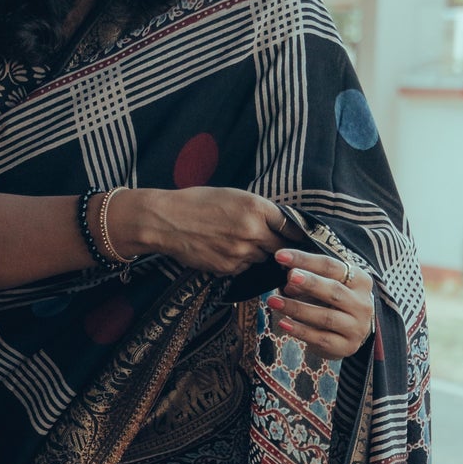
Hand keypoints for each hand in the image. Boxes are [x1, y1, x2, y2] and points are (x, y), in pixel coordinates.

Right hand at [109, 186, 287, 274]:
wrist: (166, 221)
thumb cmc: (197, 202)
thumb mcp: (232, 195)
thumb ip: (258, 209)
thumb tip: (278, 223)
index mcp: (256, 207)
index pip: (290, 226)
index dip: (294, 233)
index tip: (297, 237)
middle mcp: (253, 231)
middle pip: (280, 247)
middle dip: (277, 246)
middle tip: (270, 243)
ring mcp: (241, 253)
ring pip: (261, 258)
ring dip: (256, 253)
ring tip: (235, 241)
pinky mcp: (228, 268)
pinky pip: (243, 268)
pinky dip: (239, 261)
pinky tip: (222, 249)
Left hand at [270, 246, 373, 358]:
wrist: (352, 332)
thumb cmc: (335, 302)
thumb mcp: (325, 285)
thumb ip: (308, 279)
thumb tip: (288, 279)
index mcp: (360, 280)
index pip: (331, 266)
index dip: (305, 260)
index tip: (281, 256)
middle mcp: (362, 303)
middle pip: (334, 290)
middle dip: (310, 282)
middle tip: (289, 276)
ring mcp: (356, 327)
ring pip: (325, 317)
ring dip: (297, 308)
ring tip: (273, 301)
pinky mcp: (347, 347)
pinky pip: (320, 338)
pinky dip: (300, 331)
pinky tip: (283, 323)